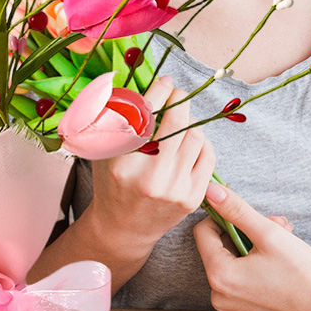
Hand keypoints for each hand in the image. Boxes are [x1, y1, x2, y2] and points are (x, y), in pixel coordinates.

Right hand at [88, 76, 215, 256]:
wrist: (123, 228)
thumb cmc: (111, 183)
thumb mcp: (103, 153)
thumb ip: (115, 120)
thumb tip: (141, 86)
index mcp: (121, 164)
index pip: (146, 116)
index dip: (159, 92)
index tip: (164, 81)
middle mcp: (149, 179)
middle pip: (175, 123)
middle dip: (179, 100)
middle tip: (177, 94)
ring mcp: (174, 190)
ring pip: (195, 136)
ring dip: (191, 120)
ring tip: (181, 118)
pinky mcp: (192, 198)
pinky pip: (207, 156)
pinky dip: (202, 140)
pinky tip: (192, 137)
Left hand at [194, 184, 310, 310]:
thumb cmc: (302, 273)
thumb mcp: (268, 234)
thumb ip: (237, 210)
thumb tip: (211, 191)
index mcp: (220, 276)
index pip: (203, 233)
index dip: (222, 216)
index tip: (243, 212)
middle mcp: (220, 298)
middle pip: (221, 250)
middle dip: (245, 232)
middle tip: (275, 225)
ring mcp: (234, 310)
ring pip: (234, 266)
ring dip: (254, 250)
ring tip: (284, 243)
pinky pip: (242, 285)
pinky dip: (256, 271)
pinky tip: (280, 265)